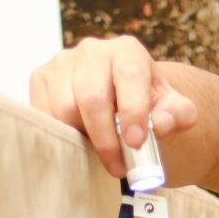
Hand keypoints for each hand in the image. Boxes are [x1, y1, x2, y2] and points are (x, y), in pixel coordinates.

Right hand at [28, 35, 199, 180]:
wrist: (119, 95)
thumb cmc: (146, 103)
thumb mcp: (171, 109)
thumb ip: (178, 115)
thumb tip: (161, 124)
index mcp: (128, 51)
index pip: (129, 77)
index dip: (132, 111)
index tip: (136, 142)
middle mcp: (92, 51)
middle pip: (92, 98)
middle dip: (105, 138)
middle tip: (118, 166)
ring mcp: (62, 62)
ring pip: (64, 109)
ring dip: (83, 138)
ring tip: (100, 149)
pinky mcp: (40, 77)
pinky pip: (44, 114)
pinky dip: (62, 134)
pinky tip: (80, 138)